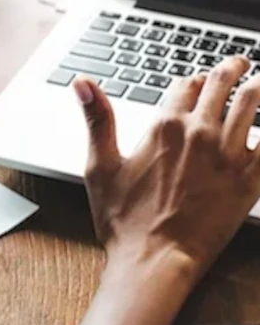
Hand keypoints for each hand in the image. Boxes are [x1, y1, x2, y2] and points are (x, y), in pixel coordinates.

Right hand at [75, 56, 259, 281]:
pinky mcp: (251, 179)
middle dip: (231, 68)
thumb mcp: (100, 167)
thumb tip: (82, 82)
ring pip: (252, 103)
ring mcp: (229, 156)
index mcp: (164, 127)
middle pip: (222, 85)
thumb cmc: (124, 221)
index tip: (198, 80)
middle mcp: (200, 134)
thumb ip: (97, 119)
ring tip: (258, 83)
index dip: (192, 80)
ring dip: (256, 87)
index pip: (186, 85)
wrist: (155, 260)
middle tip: (239, 63)